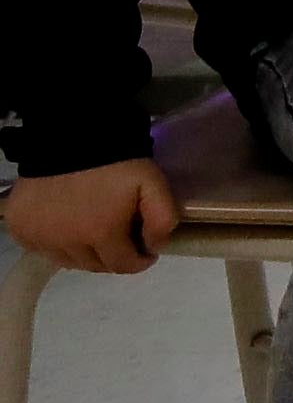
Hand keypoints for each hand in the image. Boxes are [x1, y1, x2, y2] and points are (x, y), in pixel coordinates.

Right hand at [6, 157, 178, 275]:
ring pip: (68, 261)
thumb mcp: (153, 184)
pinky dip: (56, 244)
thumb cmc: (115, 162)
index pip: (123, 266)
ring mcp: (39, 236)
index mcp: (100, 234)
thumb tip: (154, 247)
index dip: (140, 260)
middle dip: (113, 256)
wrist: (70, 136)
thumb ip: (163, 219)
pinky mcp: (20, 227)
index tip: (145, 249)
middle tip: (121, 237)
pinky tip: (66, 226)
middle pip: (95, 265)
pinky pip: (41, 249)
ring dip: (84, 252)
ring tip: (94, 231)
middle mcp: (66, 242)